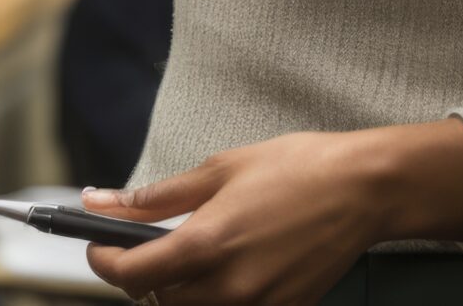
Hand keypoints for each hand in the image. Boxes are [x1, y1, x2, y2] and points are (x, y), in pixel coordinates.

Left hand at [81, 120, 462, 305]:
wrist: (364, 190)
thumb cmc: (298, 169)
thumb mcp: (219, 169)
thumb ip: (156, 196)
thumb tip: (103, 200)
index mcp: (208, 244)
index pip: (131, 275)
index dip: (103, 262)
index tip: (98, 246)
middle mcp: (230, 285)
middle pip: (157, 302)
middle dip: (140, 276)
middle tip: (142, 244)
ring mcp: (259, 304)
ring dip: (176, 290)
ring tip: (188, 253)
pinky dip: (215, 296)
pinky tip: (226, 265)